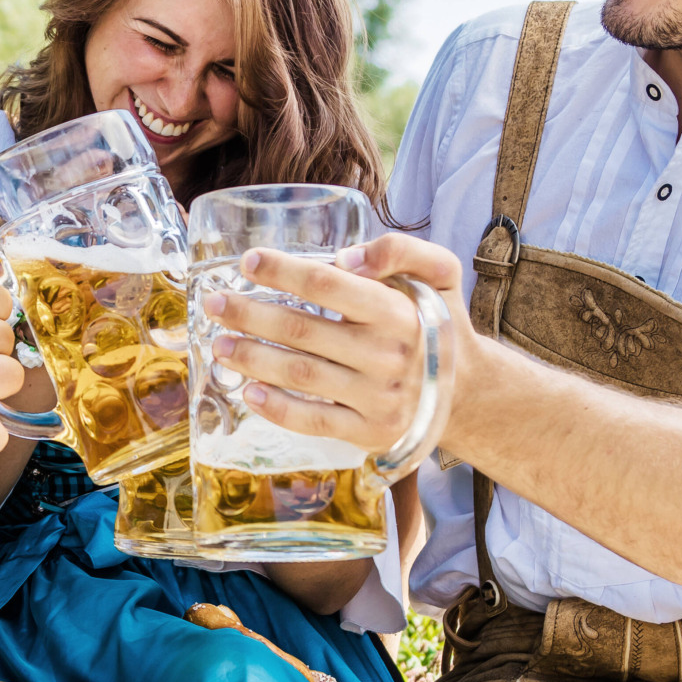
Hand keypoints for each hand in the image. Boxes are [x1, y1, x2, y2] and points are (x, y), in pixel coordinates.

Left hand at [205, 232, 465, 464]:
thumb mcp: (440, 273)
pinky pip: (314, 420)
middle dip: (249, 314)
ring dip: (252, 358)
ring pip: (301, 375)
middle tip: (213, 303)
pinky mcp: (370, 431)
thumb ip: (401, 251)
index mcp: (400, 311)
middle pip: (302, 330)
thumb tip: (347, 258)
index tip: (248, 261)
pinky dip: (276, 408)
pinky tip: (247, 391)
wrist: (467, 388)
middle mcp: (389, 355)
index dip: (284, 271)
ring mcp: (379, 397)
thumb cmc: (435, 321)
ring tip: (219, 344)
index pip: (329, 285)